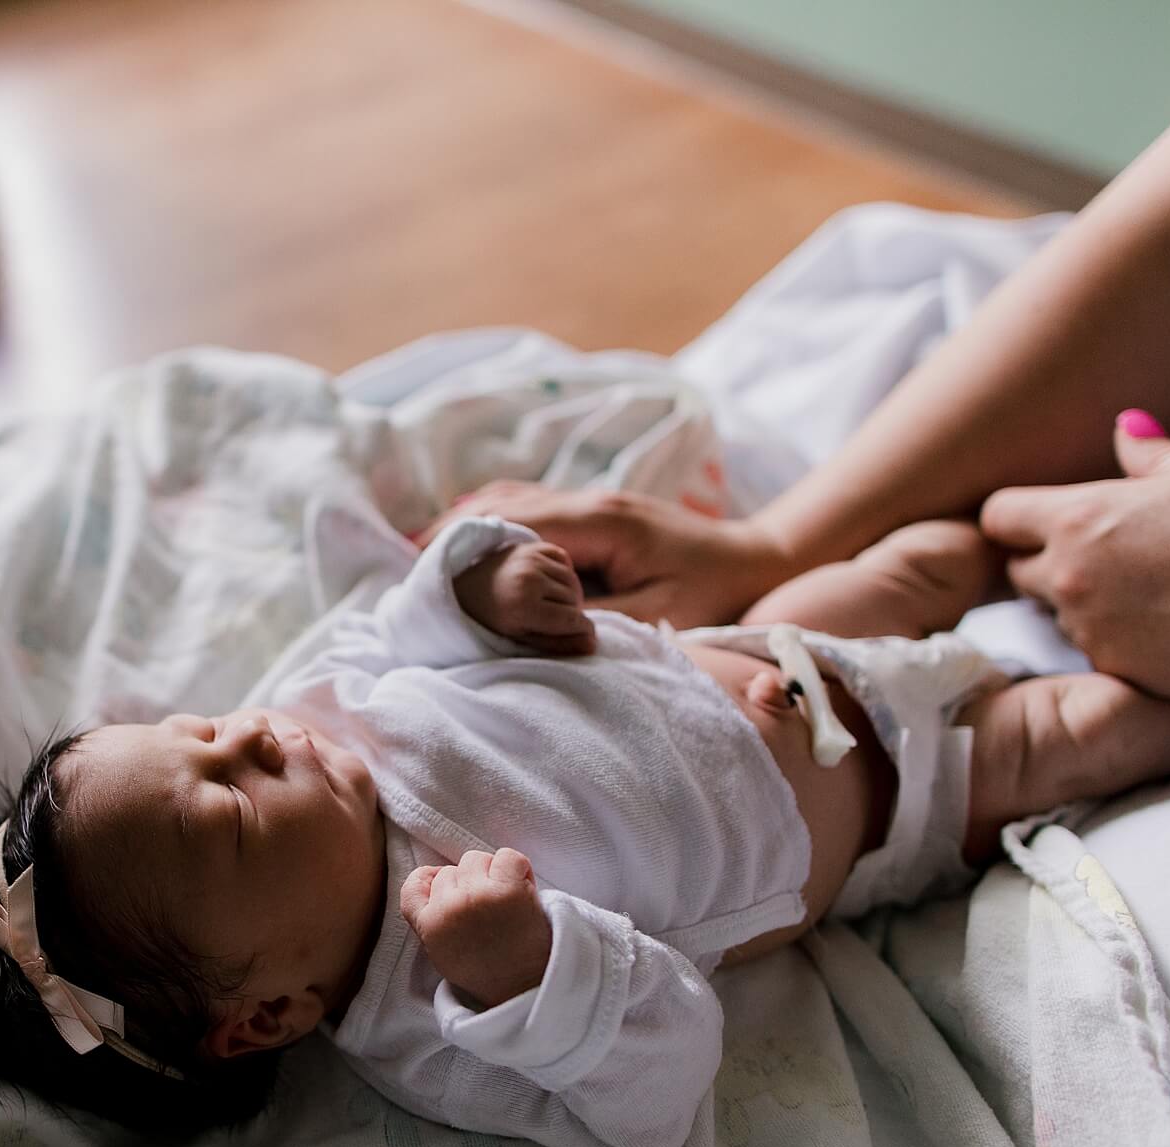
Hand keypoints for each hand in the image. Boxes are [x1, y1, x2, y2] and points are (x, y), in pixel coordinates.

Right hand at [399, 849, 551, 1009]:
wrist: (523, 988)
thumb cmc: (485, 972)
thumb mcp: (441, 952)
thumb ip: (431, 919)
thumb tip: (433, 880)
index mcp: (430, 924)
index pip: (413, 886)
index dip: (427, 878)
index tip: (440, 880)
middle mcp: (450, 906)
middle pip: (451, 870)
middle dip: (468, 883)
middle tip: (487, 907)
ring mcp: (479, 895)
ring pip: (477, 859)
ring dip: (492, 873)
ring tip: (506, 898)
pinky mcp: (509, 889)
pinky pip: (508, 857)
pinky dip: (518, 868)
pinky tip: (523, 888)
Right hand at [419, 481, 795, 626]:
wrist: (763, 561)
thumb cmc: (716, 595)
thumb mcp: (655, 618)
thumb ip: (587, 620)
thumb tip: (521, 623)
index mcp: (599, 521)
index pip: (510, 523)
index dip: (459, 548)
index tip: (418, 579)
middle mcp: (586, 501)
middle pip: (496, 504)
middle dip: (448, 539)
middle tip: (407, 579)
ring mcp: (589, 502)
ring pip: (506, 500)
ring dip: (465, 530)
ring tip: (422, 568)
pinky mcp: (592, 514)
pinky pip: (525, 508)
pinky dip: (490, 527)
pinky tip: (467, 552)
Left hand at [454, 541, 596, 653]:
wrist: (465, 590)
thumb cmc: (494, 622)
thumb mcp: (523, 639)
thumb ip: (558, 644)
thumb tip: (593, 643)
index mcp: (523, 607)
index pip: (572, 619)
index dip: (583, 629)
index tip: (584, 635)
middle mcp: (528, 578)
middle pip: (575, 600)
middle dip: (571, 613)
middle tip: (554, 620)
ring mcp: (529, 558)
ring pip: (572, 580)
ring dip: (569, 594)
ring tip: (551, 604)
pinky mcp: (531, 546)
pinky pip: (564, 560)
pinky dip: (562, 572)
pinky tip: (548, 584)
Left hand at [981, 412, 1169, 705]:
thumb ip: (1153, 457)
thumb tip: (1126, 427)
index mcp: (1080, 517)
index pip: (999, 515)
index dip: (1017, 517)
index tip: (1040, 521)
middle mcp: (1070, 576)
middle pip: (1020, 572)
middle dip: (1047, 563)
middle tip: (1108, 558)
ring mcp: (1093, 630)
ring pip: (1060, 619)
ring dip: (1086, 607)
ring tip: (1152, 594)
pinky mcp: (1123, 673)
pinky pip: (1101, 656)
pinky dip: (1122, 645)